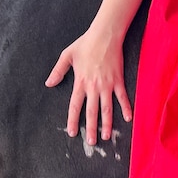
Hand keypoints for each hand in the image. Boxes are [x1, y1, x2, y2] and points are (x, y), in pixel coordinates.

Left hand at [45, 26, 131, 145]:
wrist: (104, 35)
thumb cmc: (85, 44)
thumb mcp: (67, 55)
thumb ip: (58, 71)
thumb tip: (49, 83)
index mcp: (80, 82)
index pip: (75, 105)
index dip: (73, 120)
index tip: (72, 132)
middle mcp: (93, 86)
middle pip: (92, 111)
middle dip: (91, 128)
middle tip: (91, 142)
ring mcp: (107, 85)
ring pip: (107, 108)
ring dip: (107, 123)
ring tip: (106, 136)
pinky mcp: (118, 80)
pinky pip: (122, 97)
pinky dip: (126, 108)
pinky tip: (128, 118)